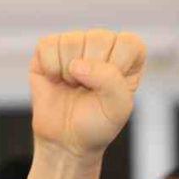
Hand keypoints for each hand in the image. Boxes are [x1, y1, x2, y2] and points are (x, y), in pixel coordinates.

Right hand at [30, 30, 145, 156]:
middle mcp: (104, 45)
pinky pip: (48, 46)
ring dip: (70, 73)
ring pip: (72, 42)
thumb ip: (111, 82)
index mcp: (128, 57)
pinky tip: (57, 80)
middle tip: (89, 90)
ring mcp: (76, 43)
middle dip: (92, 74)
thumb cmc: (97, 123)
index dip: (119, 68)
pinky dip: (51, 69)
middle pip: (99, 39)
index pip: (130, 44)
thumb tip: (78, 65)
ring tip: (73, 86)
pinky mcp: (49, 48)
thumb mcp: (118, 109)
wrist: (66, 139)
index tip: (111, 90)